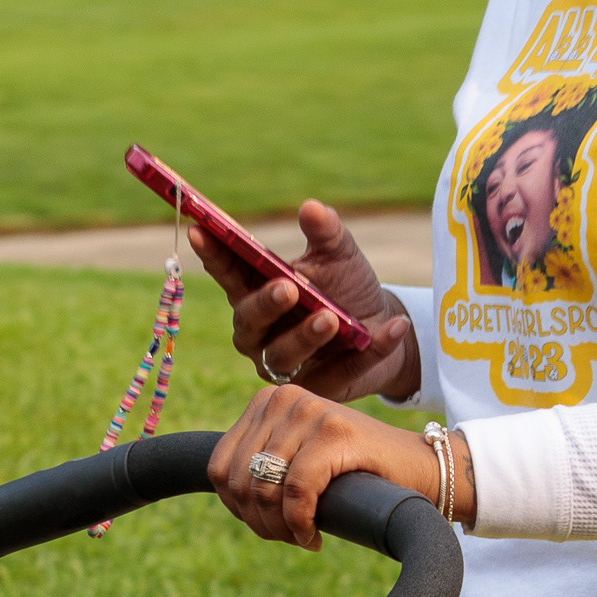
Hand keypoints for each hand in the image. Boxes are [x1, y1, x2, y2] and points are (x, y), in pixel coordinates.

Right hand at [189, 198, 421, 403]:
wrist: (386, 324)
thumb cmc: (347, 286)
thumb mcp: (340, 254)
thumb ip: (326, 232)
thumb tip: (312, 207)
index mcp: (258, 293)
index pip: (229, 273)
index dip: (213, 254)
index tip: (202, 230)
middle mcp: (263, 334)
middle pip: (249, 324)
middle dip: (266, 306)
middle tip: (289, 289)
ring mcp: (288, 365)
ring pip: (285, 356)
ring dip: (307, 336)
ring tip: (333, 318)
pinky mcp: (321, 389)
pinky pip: (342, 374)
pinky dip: (370, 350)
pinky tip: (394, 326)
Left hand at [208, 385, 474, 546]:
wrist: (417, 469)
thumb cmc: (353, 472)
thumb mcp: (296, 457)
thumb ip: (258, 463)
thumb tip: (222, 491)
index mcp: (268, 399)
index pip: (218, 467)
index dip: (236, 508)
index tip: (268, 523)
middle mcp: (284, 397)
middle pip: (236, 481)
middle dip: (258, 522)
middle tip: (289, 535)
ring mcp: (310, 410)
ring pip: (263, 489)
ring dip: (278, 528)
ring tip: (301, 534)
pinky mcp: (334, 431)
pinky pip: (295, 493)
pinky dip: (299, 525)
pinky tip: (314, 536)